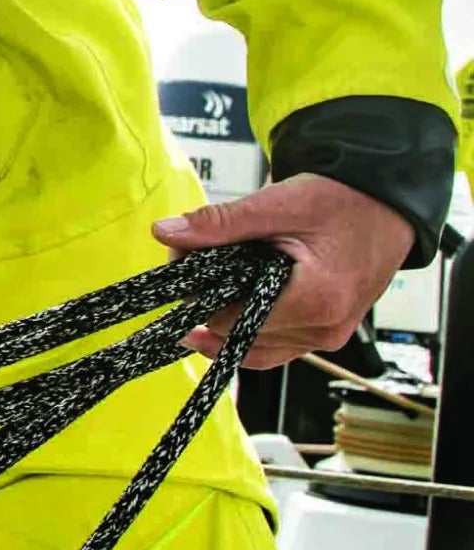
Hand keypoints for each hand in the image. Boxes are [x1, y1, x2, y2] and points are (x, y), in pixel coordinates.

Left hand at [152, 172, 412, 370]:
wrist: (384, 206)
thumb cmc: (340, 202)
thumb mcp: (276, 205)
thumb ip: (220, 224)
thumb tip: (165, 233)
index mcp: (314, 301)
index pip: (229, 319)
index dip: (197, 289)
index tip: (183, 257)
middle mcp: (324, 329)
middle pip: (237, 332)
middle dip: (206, 300)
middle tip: (189, 258)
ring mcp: (328, 336)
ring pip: (254, 347)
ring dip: (224, 316)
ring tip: (207, 276)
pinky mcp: (327, 333)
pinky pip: (275, 348)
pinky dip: (246, 331)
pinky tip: (220, 313)